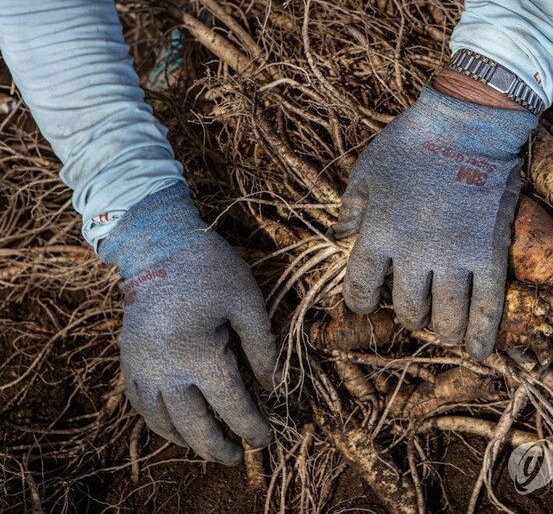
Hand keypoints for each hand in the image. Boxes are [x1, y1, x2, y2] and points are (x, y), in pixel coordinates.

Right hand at [99, 184, 277, 464]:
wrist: (158, 245)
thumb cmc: (211, 269)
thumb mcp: (248, 302)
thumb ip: (262, 347)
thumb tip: (273, 386)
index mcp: (199, 353)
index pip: (231, 406)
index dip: (251, 427)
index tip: (265, 440)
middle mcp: (165, 368)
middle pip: (193, 425)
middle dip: (218, 447)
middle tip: (238, 458)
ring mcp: (141, 366)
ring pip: (161, 422)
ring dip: (186, 441)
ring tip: (209, 448)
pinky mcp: (128, 359)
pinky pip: (138, 404)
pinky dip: (157, 423)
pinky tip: (174, 427)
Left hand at [333, 83, 537, 359]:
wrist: (469, 124)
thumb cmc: (411, 143)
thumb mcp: (366, 171)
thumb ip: (349, 209)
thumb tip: (338, 236)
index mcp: (378, 234)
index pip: (360, 290)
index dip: (359, 303)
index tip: (365, 302)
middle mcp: (413, 254)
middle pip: (406, 310)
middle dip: (406, 315)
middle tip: (412, 308)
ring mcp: (454, 257)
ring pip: (444, 318)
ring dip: (439, 328)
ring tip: (440, 326)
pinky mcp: (488, 255)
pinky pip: (486, 306)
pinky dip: (481, 334)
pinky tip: (477, 351)